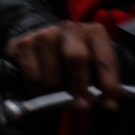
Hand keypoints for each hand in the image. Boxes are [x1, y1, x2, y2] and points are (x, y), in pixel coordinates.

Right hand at [5, 21, 119, 109]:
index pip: (104, 59)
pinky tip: (43, 89)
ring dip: (57, 91)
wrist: (44, 41)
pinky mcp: (24, 44)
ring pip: (52, 74)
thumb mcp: (93, 64)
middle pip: (76, 58)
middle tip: (82, 106)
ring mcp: (45, 34)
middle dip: (80, 87)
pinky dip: (39, 90)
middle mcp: (70, 29)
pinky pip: (33, 76)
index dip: (109, 83)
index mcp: (94, 32)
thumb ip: (101, 81)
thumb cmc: (75, 59)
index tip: (110, 105)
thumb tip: (110, 105)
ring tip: (60, 94)